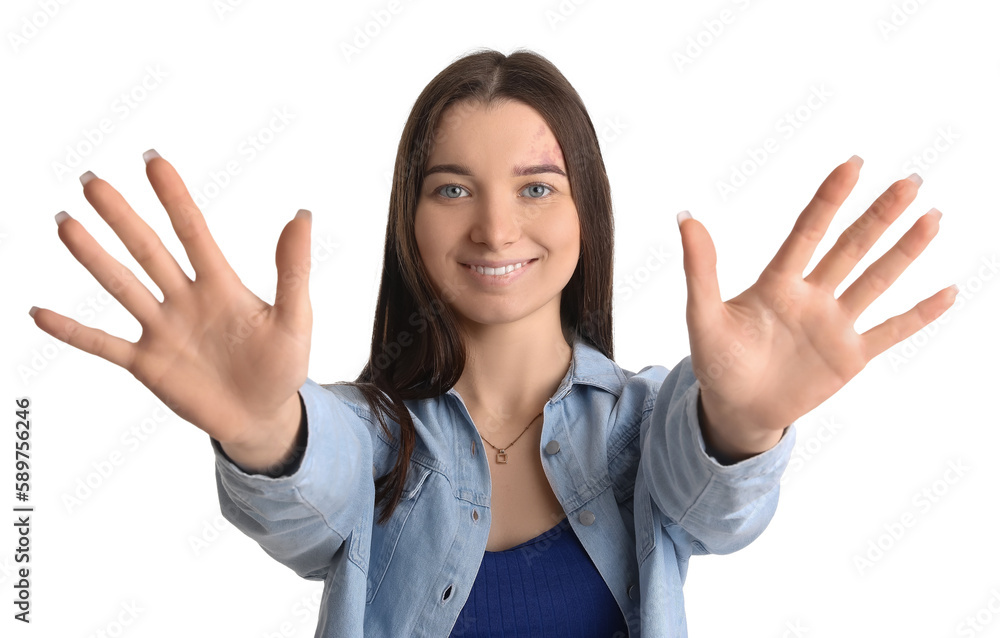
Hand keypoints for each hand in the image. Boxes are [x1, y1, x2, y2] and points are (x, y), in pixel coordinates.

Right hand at [29, 151, 312, 458]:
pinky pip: (103, 345)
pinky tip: (40, 313)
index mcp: (221, 285)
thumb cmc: (282, 366)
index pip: (193, 232)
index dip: (174, 198)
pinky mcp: (147, 365)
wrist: (263, 417)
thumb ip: (293, 270)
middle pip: (148, 251)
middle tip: (94, 182)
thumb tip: (301, 215)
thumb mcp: (295, 318)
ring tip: (66, 224)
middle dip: (122, 217)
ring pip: (122, 287)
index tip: (153, 160)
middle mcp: (185, 300)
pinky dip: (73, 332)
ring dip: (93, 258)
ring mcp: (163, 331)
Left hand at [677, 156, 955, 457]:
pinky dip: (919, 315)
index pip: (808, 231)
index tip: (853, 163)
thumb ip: (700, 269)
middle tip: (910, 182)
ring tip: (932, 218)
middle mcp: (811, 295)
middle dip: (880, 215)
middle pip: (851, 248)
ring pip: (876, 280)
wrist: (735, 410)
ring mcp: (834, 324)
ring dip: (904, 251)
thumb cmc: (717, 361)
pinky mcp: (850, 357)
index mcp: (777, 283)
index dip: (830, 198)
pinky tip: (948, 292)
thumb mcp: (702, 316)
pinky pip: (891, 331)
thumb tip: (685, 217)